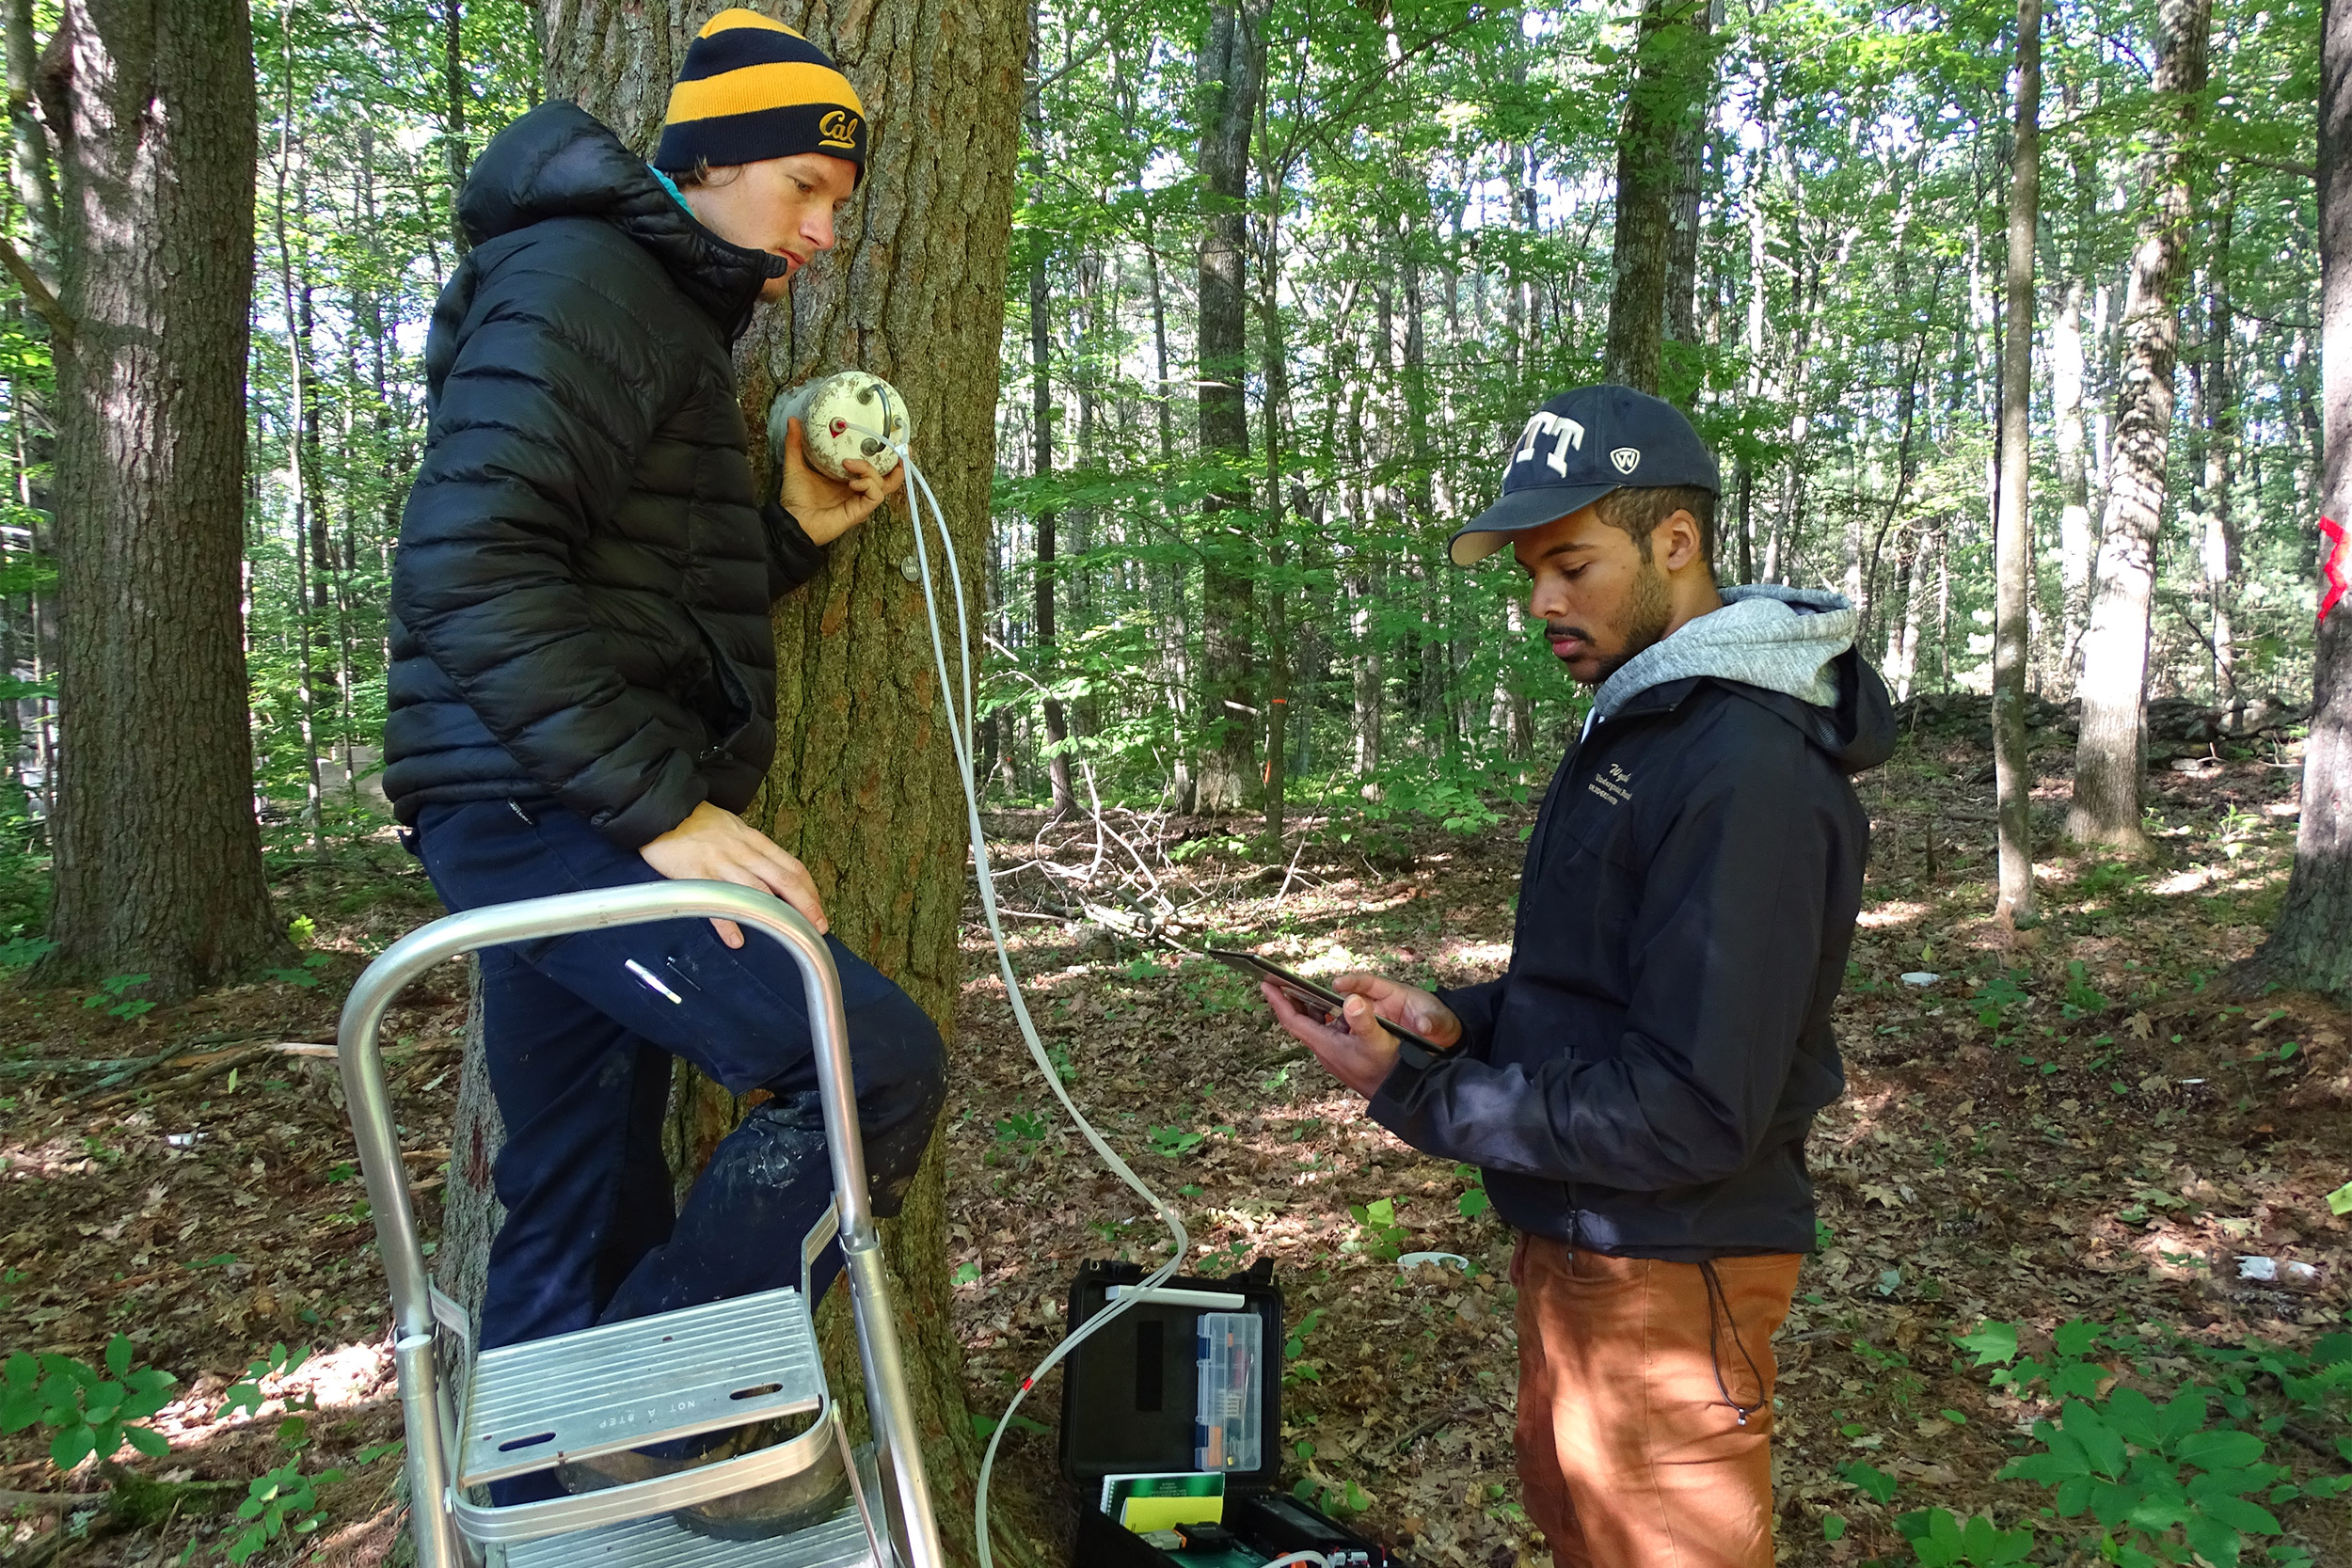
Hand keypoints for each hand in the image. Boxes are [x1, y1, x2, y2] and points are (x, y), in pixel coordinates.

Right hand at [638, 801, 827, 947]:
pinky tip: (737, 939)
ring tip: (791, 936)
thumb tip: (770, 873)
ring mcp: (719, 861)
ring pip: (757, 890)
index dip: (810, 890)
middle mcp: (742, 851)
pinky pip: (715, 900)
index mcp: (753, 840)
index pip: (791, 866)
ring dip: (777, 915)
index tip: (820, 909)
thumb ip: (752, 850)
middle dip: (806, 905)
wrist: (660, 807)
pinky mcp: (694, 872)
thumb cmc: (696, 821)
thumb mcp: (732, 829)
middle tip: (819, 927)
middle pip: (783, 879)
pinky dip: (728, 922)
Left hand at [778, 416, 905, 544]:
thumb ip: (795, 444)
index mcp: (846, 480)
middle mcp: (857, 491)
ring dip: (870, 469)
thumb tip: (793, 421)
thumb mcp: (796, 465)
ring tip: (849, 464)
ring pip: (882, 483)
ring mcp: (859, 501)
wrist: (792, 521)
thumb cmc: (795, 500)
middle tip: (900, 448)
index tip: (885, 438)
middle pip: (887, 478)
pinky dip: (868, 484)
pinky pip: (875, 495)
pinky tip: (853, 482)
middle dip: (897, 463)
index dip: (883, 455)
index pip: (872, 467)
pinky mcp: (859, 511)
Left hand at [1259, 971, 1460, 1097]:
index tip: (1265, 984)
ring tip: (1302, 986)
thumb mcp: (1377, 1041)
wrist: (1400, 1094)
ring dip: (1309, 1005)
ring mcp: (1336, 1050)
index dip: (1279, 1002)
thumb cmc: (1387, 1070)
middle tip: (1279, 979)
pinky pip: (1330, 1028)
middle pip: (1301, 1020)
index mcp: (1325, 1044)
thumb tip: (1351, 999)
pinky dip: (1327, 1013)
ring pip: (1316, 1023)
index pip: (1293, 1020)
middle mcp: (1326, 1048)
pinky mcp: (1346, 1051)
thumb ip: (1364, 1019)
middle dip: (1290, 999)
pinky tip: (1335, 1004)